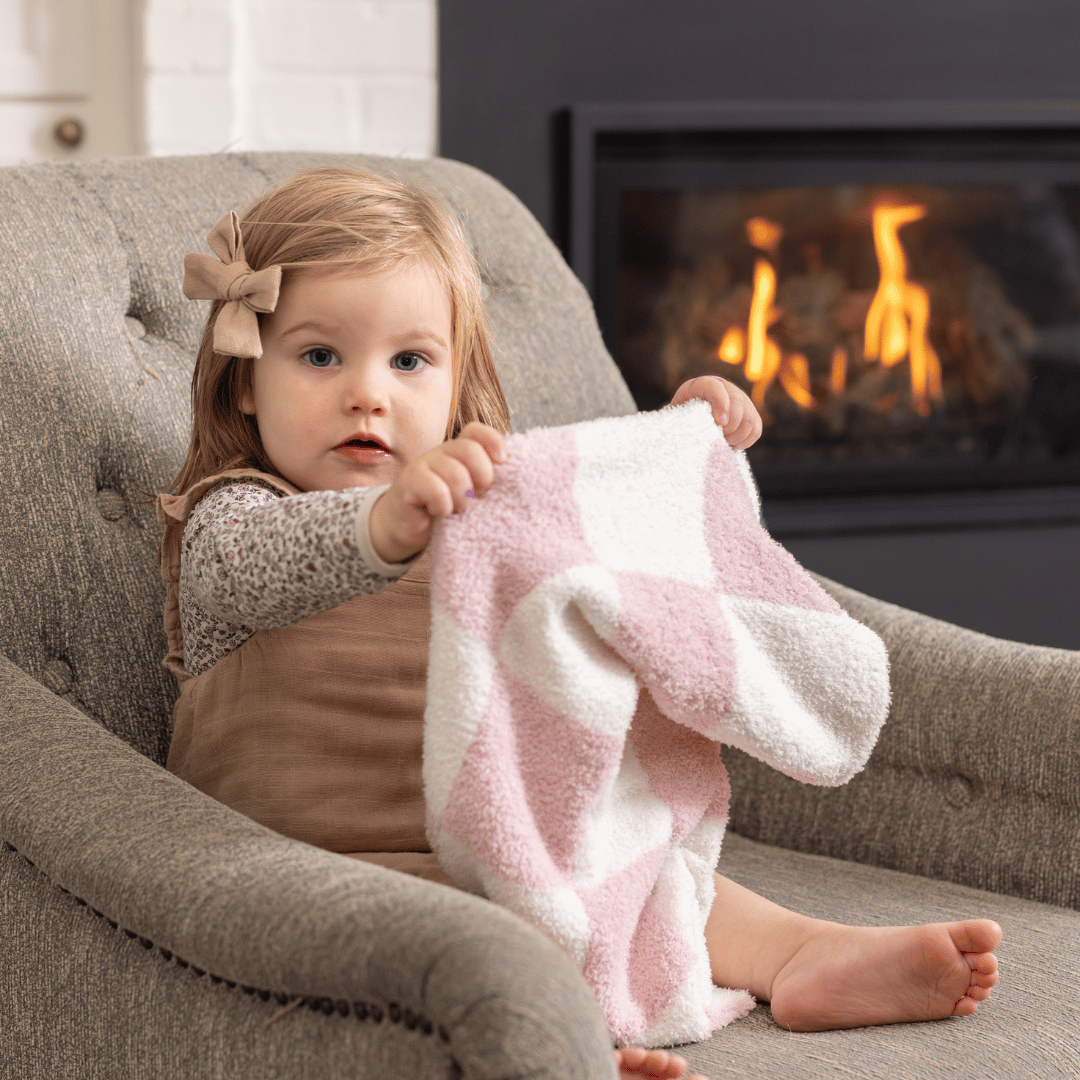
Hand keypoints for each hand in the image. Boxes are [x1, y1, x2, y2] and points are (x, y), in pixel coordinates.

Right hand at [368, 422, 506, 564]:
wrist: (407, 526)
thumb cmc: (443, 506)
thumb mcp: (468, 491)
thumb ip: (484, 479)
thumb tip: (513, 475)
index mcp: (457, 451)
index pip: (475, 431)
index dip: (493, 441)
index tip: (503, 461)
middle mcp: (440, 453)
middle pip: (469, 450)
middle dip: (482, 477)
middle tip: (479, 496)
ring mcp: (422, 465)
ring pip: (456, 474)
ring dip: (462, 499)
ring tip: (457, 509)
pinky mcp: (409, 484)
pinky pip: (437, 491)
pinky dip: (443, 507)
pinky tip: (439, 513)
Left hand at [670, 376, 761, 448]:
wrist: (693, 419)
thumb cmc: (681, 419)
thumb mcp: (676, 416)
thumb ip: (681, 419)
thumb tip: (687, 432)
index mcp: (701, 385)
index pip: (715, 388)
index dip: (721, 404)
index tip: (719, 423)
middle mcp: (725, 387)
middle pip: (738, 404)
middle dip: (729, 426)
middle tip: (717, 436)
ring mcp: (741, 399)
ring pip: (749, 418)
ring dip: (737, 435)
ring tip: (723, 440)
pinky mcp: (751, 413)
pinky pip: (756, 429)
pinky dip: (745, 440)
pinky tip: (732, 443)